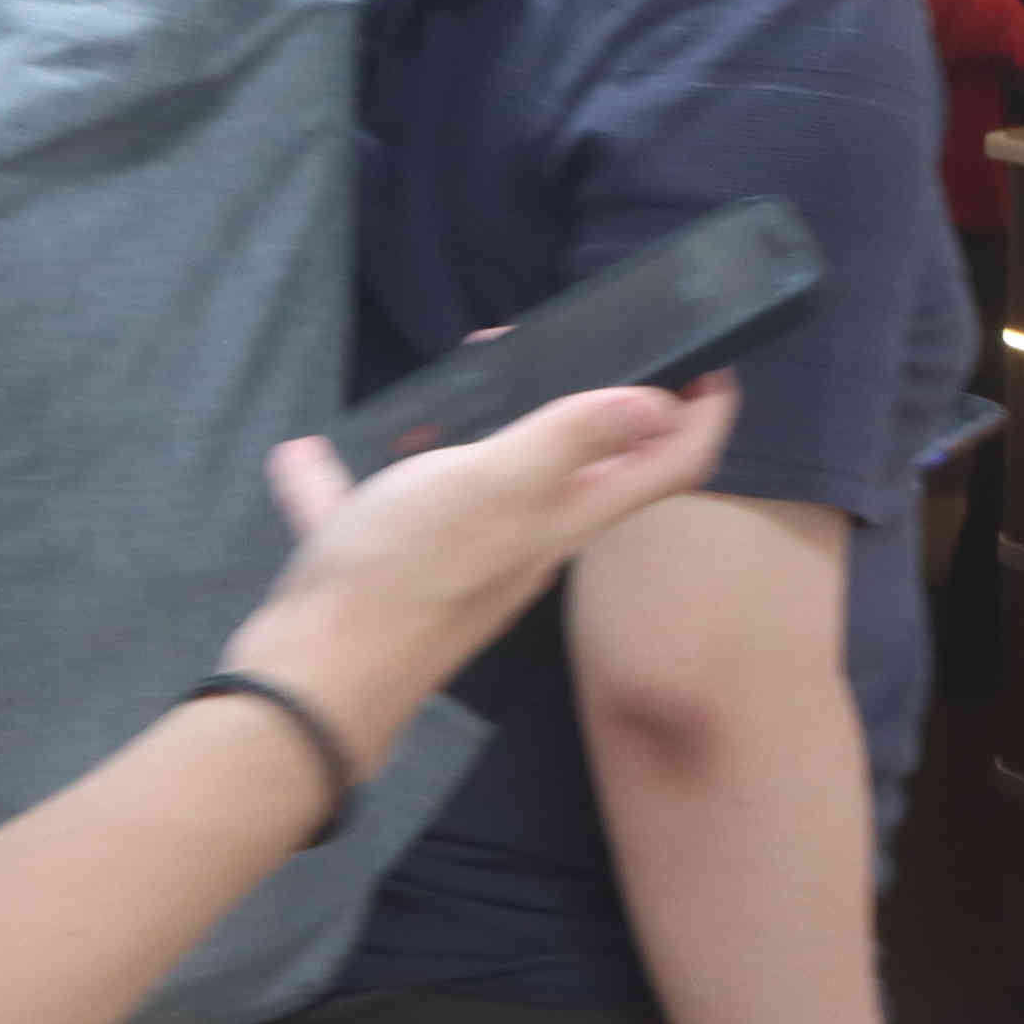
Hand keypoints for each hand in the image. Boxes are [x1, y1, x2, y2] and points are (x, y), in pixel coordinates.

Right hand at [224, 378, 740, 768]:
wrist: (311, 678)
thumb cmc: (406, 575)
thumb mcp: (498, 483)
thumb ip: (571, 438)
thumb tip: (657, 403)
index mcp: (565, 516)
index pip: (669, 465)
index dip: (703, 414)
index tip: (712, 362)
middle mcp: (528, 538)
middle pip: (588, 466)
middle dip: (590, 401)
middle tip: (562, 345)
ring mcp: (463, 557)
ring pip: (488, 480)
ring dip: (483, 427)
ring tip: (456, 377)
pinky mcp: (396, 570)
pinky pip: (383, 508)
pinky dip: (355, 478)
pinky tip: (311, 457)